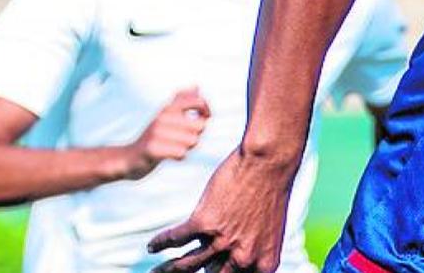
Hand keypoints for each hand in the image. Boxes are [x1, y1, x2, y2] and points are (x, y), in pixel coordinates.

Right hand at [123, 87, 210, 179]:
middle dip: (197, 134)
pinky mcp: (152, 149)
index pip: (197, 101)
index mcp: (167, 108)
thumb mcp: (166, 116)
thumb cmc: (154, 136)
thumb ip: (181, 101)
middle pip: (200, 125)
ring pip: (192, 140)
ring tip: (176, 147)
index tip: (205, 117)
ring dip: (188, 147)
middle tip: (185, 139)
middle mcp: (162, 117)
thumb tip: (196, 87)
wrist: (129, 157)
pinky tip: (171, 155)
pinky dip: (179, 156)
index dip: (206, 109)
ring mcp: (156, 133)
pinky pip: (181, 153)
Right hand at [147, 147, 295, 272]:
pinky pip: (176, 239)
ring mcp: (223, 242)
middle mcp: (243, 258)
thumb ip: (249, 250)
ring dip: (167, 270)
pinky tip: (152, 246)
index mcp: (263, 263)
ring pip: (185, 266)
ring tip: (154, 272)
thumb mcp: (268, 230)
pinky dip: (161, 243)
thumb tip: (224, 260)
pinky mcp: (205, 222)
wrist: (269, 161)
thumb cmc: (271, 191)